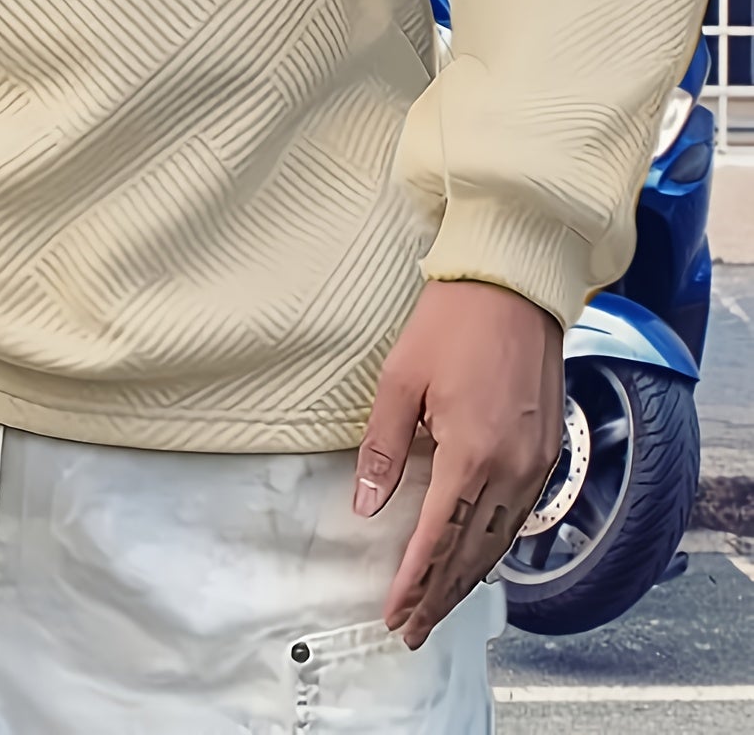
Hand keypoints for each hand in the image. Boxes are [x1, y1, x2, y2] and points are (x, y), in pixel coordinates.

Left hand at [354, 279, 563, 648]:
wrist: (513, 285)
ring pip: (500, 541)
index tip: (393, 612)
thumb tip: (367, 505)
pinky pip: (519, 516)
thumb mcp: (400, 380)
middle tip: (412, 628)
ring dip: (468, 578)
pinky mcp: (546, 450)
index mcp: (471, 454)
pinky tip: (476, 557)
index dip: (414, 582)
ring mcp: (535, 462)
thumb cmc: (452, 323)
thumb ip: (383, 448)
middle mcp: (511, 468)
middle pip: (472, 553)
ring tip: (439, 605)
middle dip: (440, 595)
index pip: (437, 539)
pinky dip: (494, 546)